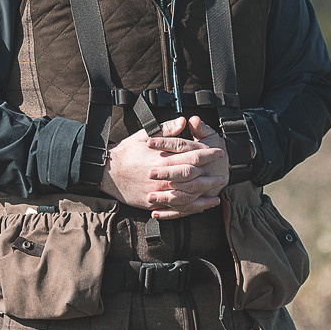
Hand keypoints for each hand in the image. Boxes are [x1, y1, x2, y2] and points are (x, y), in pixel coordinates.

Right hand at [100, 116, 229, 217]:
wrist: (107, 172)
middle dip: (210, 175)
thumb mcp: (144, 135)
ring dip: (204, 193)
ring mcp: (159, 192)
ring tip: (216, 191)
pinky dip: (191, 208)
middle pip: (194, 177)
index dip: (208, 154)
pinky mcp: (154, 203)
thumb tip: (184, 121)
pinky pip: (177, 208)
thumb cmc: (126, 152)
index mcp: (163, 158)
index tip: (218, 152)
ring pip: (188, 194)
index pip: (192, 156)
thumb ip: (166, 129)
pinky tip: (202, 206)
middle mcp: (163, 177)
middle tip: (223, 174)